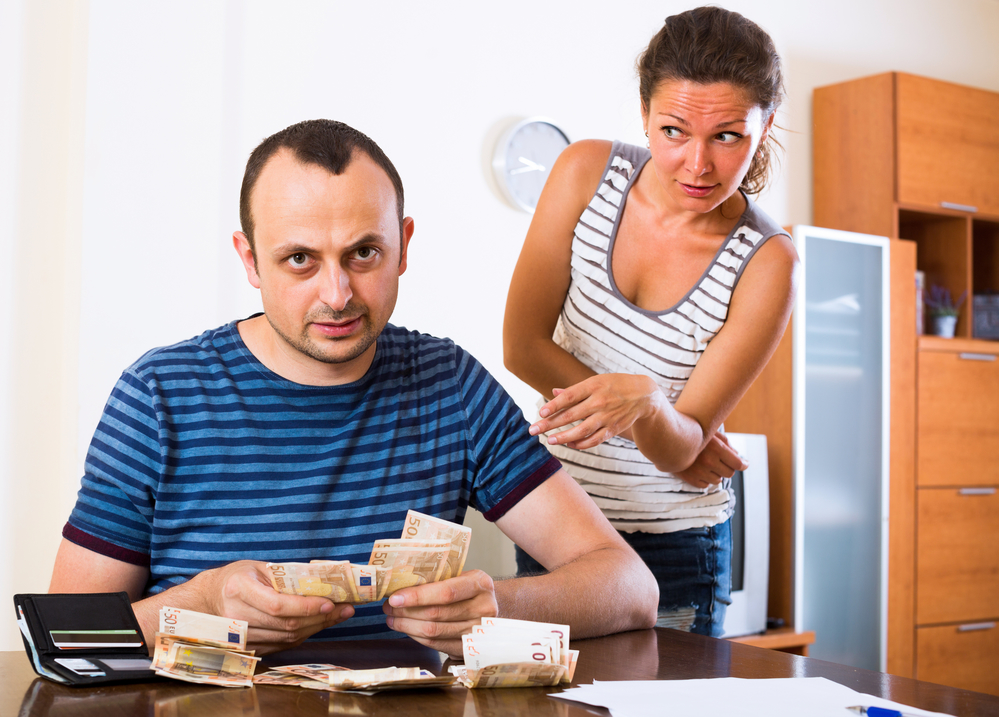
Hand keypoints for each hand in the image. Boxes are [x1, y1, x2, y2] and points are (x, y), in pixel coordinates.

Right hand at [196, 560, 354, 654]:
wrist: (208, 600)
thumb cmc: (237, 578)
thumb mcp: (258, 567)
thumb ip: (286, 576)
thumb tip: (324, 582)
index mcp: (239, 589)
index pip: (277, 605)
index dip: (306, 607)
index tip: (331, 602)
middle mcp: (236, 616)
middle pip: (285, 624)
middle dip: (320, 618)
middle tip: (345, 609)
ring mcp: (240, 637)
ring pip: (287, 638)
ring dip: (316, 627)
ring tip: (338, 615)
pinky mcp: (248, 649)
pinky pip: (282, 645)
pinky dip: (303, 635)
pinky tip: (318, 624)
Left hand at [382, 569, 497, 655]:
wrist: (495, 607)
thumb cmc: (471, 590)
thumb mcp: (463, 576)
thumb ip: (439, 579)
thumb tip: (401, 584)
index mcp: (480, 584)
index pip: (446, 592)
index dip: (418, 596)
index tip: (395, 597)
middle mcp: (484, 608)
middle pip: (437, 614)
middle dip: (406, 611)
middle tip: (389, 607)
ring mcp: (478, 631)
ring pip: (434, 631)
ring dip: (407, 626)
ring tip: (392, 619)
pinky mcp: (471, 648)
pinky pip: (438, 645)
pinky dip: (417, 637)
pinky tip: (407, 629)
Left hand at [528, 374, 663, 449]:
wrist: (644, 395)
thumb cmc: (615, 385)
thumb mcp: (596, 381)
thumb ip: (575, 390)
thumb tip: (553, 392)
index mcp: (593, 385)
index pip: (569, 396)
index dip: (554, 405)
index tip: (540, 412)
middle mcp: (600, 401)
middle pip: (571, 415)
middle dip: (550, 423)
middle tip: (533, 430)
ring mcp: (607, 416)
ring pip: (581, 430)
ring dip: (563, 437)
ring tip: (550, 440)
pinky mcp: (613, 429)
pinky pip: (594, 440)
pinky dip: (581, 444)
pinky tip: (569, 444)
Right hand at [674, 431, 748, 488]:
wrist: (665, 438)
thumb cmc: (691, 433)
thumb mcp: (711, 433)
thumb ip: (726, 443)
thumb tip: (738, 456)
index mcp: (717, 448)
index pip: (738, 463)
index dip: (743, 464)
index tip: (744, 464)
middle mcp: (709, 461)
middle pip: (729, 473)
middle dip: (727, 467)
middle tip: (720, 460)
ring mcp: (699, 471)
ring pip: (717, 480)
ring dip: (715, 473)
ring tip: (706, 464)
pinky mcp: (690, 479)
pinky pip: (705, 485)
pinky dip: (704, 479)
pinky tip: (698, 469)